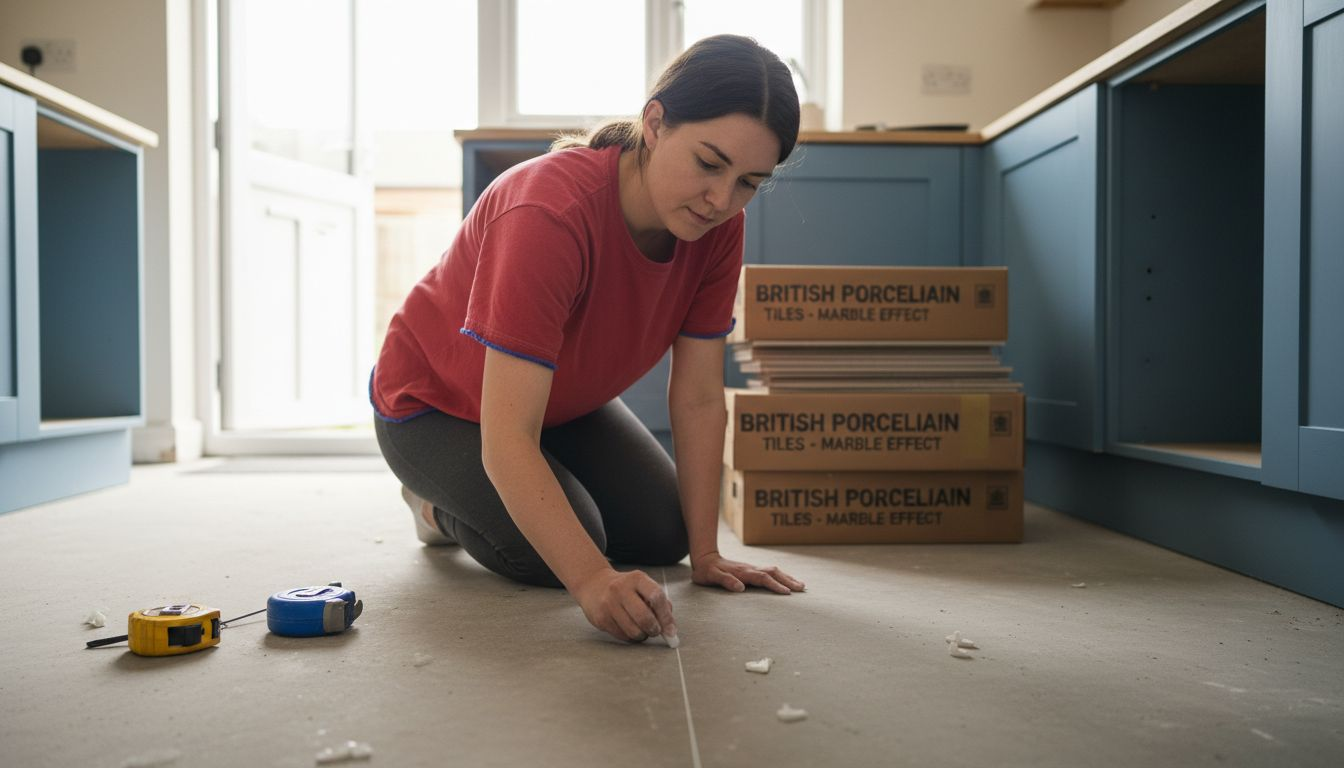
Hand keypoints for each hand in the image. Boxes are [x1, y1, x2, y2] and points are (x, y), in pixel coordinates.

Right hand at [573, 568, 676, 642]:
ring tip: (641, 629)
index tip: (671, 630)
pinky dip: (630, 637)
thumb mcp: (643, 587)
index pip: (656, 596)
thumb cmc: (626, 589)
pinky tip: (627, 627)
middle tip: (656, 631)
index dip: (666, 617)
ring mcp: (609, 604)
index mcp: (637, 578)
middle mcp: (621, 589)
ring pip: (634, 631)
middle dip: (655, 629)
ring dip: (642, 635)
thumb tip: (670, 628)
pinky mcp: (601, 618)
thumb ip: (659, 603)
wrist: (594, 585)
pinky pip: (622, 636)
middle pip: (644, 617)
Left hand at [691, 552, 805, 593]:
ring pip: (774, 571)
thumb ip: (725, 581)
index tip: (786, 593)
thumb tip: (740, 587)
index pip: (762, 578)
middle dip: (788, 580)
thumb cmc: (707, 571)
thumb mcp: (711, 577)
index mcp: (743, 572)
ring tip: (801, 585)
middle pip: (773, 572)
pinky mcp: (752, 570)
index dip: (775, 585)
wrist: (705, 558)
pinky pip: (770, 572)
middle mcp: (750, 569)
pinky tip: (787, 581)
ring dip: (787, 577)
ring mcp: (752, 568)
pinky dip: (782, 576)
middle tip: (802, 588)